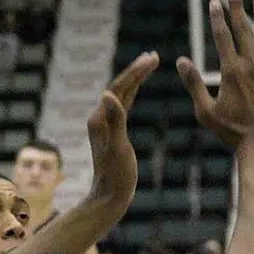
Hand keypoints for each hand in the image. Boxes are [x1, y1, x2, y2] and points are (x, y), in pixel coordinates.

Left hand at [85, 52, 159, 202]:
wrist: (108, 198)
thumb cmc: (116, 176)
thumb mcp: (118, 148)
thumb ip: (115, 121)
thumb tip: (108, 94)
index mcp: (100, 118)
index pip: (119, 87)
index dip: (136, 71)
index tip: (152, 58)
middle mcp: (100, 117)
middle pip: (119, 87)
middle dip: (136, 70)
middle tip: (153, 55)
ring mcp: (105, 123)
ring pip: (121, 94)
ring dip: (135, 78)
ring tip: (149, 64)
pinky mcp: (112, 130)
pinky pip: (123, 105)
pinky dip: (132, 92)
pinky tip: (138, 88)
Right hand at [177, 0, 253, 144]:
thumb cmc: (232, 131)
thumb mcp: (205, 110)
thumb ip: (193, 83)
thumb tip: (181, 60)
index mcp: (231, 71)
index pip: (222, 36)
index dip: (217, 17)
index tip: (214, 1)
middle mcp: (252, 65)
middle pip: (242, 29)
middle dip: (236, 7)